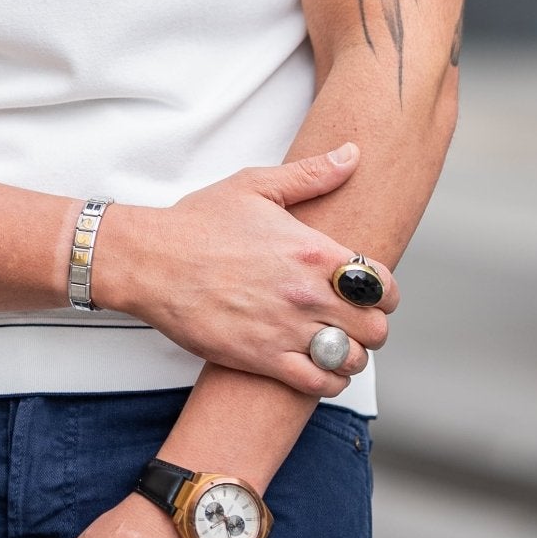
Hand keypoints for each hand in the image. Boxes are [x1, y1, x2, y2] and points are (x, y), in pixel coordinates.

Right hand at [91, 145, 397, 394]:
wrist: (151, 261)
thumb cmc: (198, 222)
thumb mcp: (255, 185)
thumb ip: (311, 173)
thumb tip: (352, 154)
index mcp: (312, 250)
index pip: (382, 284)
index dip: (385, 291)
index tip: (373, 292)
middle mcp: (307, 293)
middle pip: (375, 327)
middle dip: (372, 325)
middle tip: (356, 321)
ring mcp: (287, 329)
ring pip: (352, 359)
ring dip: (352, 354)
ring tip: (337, 345)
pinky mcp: (263, 358)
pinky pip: (319, 384)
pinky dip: (330, 381)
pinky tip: (319, 367)